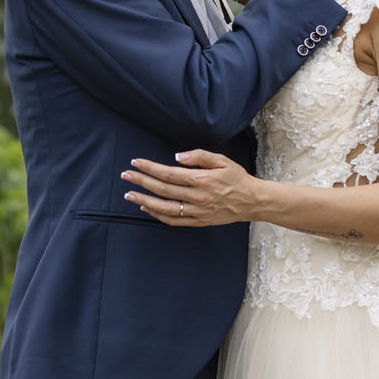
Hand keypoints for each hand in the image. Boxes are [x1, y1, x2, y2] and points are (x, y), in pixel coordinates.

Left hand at [121, 151, 255, 226]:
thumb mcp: (222, 161)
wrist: (252, 201)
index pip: (169, 174)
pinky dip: (158, 215)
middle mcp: (197, 197)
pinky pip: (174, 221)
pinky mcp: (199, 222)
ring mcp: (197, 211)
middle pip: (163, 190)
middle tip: (126, 176)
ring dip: (145, 201)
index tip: (136, 163)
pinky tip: (147, 208)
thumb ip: (199, 156)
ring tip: (129, 195)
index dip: (150, 168)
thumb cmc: (236, 178)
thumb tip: (177, 157)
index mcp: (202, 180)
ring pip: (165, 208)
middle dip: (142, 182)